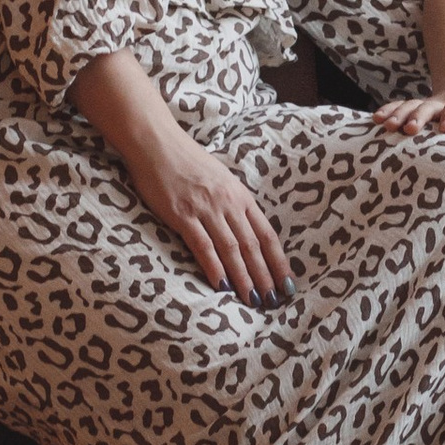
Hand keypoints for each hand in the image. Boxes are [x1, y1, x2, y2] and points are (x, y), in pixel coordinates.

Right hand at [123, 131, 291, 303]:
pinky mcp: (182, 214)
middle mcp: (228, 203)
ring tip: (252, 300)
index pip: (266, 234)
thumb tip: (246, 229)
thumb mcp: (221, 179)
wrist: (157, 143)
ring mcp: (205, 208)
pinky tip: (222, 285)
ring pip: (231, 248)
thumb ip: (234, 203)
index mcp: (240, 195)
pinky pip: (202, 244)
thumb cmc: (187, 161)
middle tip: (273, 301)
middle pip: (252, 246)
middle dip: (265, 276)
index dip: (278, 262)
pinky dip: (214, 267)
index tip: (287, 284)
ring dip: (244, 277)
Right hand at [376, 81, 444, 142]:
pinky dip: (388, 111)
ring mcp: (427, 104)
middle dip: (419, 117)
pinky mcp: (415, 107)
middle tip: (410, 129)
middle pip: (430, 107)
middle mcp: (443, 103)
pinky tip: (374, 119)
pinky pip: (399, 107)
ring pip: (411, 106)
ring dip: (398, 115)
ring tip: (384, 125)